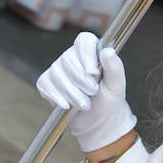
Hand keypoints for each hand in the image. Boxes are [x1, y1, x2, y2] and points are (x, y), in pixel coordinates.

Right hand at [37, 33, 137, 151]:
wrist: (98, 121)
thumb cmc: (109, 99)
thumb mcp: (117, 85)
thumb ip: (115, 67)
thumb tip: (108, 50)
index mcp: (92, 52)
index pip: (84, 41)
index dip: (86, 55)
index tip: (93, 72)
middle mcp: (73, 57)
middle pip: (69, 59)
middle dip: (81, 80)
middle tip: (93, 92)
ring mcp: (58, 69)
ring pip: (57, 73)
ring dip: (71, 92)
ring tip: (85, 104)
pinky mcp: (47, 82)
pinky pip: (45, 84)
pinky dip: (55, 96)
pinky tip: (66, 105)